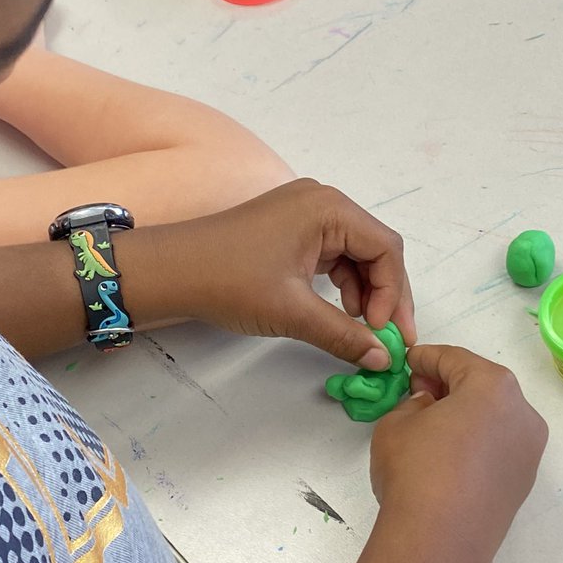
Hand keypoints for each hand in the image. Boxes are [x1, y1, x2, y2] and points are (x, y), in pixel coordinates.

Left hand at [181, 178, 414, 368]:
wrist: (169, 271)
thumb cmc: (228, 281)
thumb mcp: (291, 312)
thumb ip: (343, 335)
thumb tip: (382, 359)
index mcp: (328, 208)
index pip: (385, 248)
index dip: (393, 293)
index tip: (388, 334)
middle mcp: (322, 202)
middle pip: (375, 248)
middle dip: (385, 294)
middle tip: (390, 337)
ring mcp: (304, 213)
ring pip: (355, 254)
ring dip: (364, 292)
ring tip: (361, 328)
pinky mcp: (290, 229)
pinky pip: (331, 254)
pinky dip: (341, 284)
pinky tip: (339, 311)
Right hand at [371, 345, 546, 562]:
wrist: (440, 542)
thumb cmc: (416, 469)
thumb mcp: (396, 422)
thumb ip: (413, 404)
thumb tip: (429, 406)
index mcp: (493, 386)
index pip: (454, 359)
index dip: (426, 358)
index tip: (408, 364)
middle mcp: (522, 413)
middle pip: (482, 386)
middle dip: (449, 385)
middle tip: (417, 394)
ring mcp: (528, 450)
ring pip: (494, 418)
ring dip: (466, 415)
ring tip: (432, 428)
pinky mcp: (523, 482)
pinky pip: (498, 447)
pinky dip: (476, 443)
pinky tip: (449, 458)